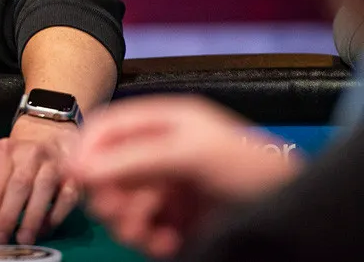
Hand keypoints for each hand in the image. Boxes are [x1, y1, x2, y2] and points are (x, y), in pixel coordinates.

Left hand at [0, 115, 79, 245]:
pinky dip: (55, 215)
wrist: (51, 139)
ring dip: (32, 217)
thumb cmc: (18, 165)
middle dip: (7, 217)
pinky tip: (45, 230)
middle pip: (17, 186)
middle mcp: (29, 152)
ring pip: (43, 188)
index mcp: (4, 151)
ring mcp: (53, 162)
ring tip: (23, 240)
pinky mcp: (73, 174)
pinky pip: (66, 196)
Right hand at [67, 95, 302, 256]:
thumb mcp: (188, 154)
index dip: (86, 148)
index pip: (107, 127)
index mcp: (162, 122)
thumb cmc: (251, 168)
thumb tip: (80, 166)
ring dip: (126, 220)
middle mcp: (159, 151)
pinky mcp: (173, 218)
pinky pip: (140, 229)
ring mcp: (166, 186)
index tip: (74, 175)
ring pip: (119, 203)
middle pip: (106, 169)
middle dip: (108, 192)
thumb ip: (132, 158)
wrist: (289, 212)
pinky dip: (145, 239)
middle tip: (116, 210)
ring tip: (144, 230)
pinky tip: (164, 241)